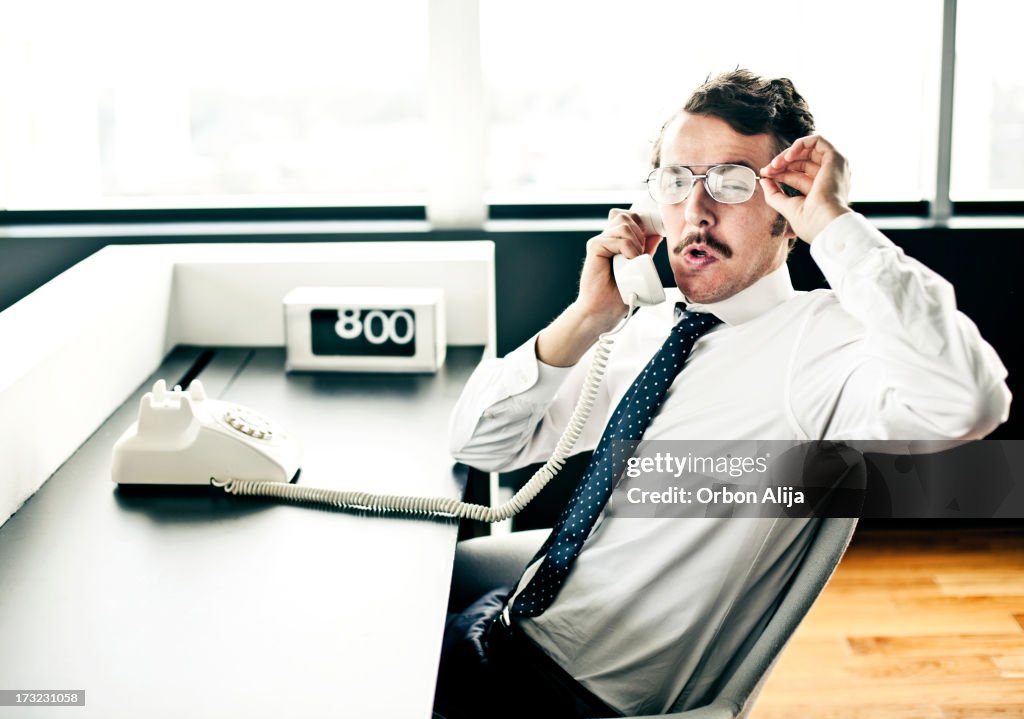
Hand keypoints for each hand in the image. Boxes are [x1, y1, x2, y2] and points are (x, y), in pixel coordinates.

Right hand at [576, 208, 663, 325]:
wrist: (604, 310)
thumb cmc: (619, 294)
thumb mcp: (639, 267)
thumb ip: (645, 250)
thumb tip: (656, 234)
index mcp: (616, 241)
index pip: (630, 217)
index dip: (642, 224)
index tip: (649, 241)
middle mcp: (607, 238)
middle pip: (628, 217)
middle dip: (641, 234)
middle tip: (640, 256)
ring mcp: (600, 242)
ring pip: (624, 225)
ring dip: (635, 243)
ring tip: (633, 261)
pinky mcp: (595, 247)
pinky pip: (617, 239)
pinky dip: (628, 249)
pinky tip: (628, 262)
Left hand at [759, 135, 852, 242]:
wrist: (825, 223)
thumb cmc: (810, 222)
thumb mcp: (787, 207)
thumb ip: (774, 194)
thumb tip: (764, 180)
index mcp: (820, 191)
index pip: (797, 175)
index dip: (779, 172)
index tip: (765, 175)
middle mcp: (828, 178)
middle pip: (801, 162)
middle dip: (781, 163)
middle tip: (767, 170)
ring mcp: (833, 168)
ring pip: (808, 150)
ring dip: (788, 154)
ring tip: (775, 164)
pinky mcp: (835, 159)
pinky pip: (817, 141)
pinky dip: (800, 144)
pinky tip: (787, 157)